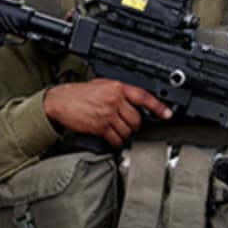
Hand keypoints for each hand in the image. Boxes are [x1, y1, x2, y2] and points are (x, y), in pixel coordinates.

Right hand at [44, 79, 168, 145]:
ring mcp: (107, 114)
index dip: (158, 106)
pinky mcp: (100, 127)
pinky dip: (116, 141)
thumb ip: (120, 93)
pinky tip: (111, 137)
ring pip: (128, 131)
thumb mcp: (102, 85)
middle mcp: (114, 100)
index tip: (168, 114)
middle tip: (126, 124)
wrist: (59, 101)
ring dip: (124, 134)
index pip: (143, 96)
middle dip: (134, 125)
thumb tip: (135, 103)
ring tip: (116, 129)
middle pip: (137, 119)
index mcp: (117, 87)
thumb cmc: (79, 94)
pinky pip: (116, 139)